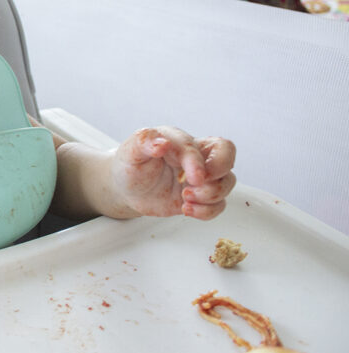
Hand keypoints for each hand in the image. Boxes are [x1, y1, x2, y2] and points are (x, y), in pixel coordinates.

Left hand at [112, 127, 235, 219]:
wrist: (125, 187)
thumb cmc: (129, 164)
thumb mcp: (130, 151)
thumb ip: (144, 142)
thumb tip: (161, 143)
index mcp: (180, 140)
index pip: (203, 145)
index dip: (201, 162)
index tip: (194, 178)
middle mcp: (195, 156)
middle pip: (228, 155)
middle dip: (220, 173)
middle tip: (197, 184)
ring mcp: (200, 177)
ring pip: (227, 182)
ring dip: (211, 195)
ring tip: (184, 199)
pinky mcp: (200, 197)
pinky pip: (218, 205)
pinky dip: (207, 211)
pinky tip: (186, 209)